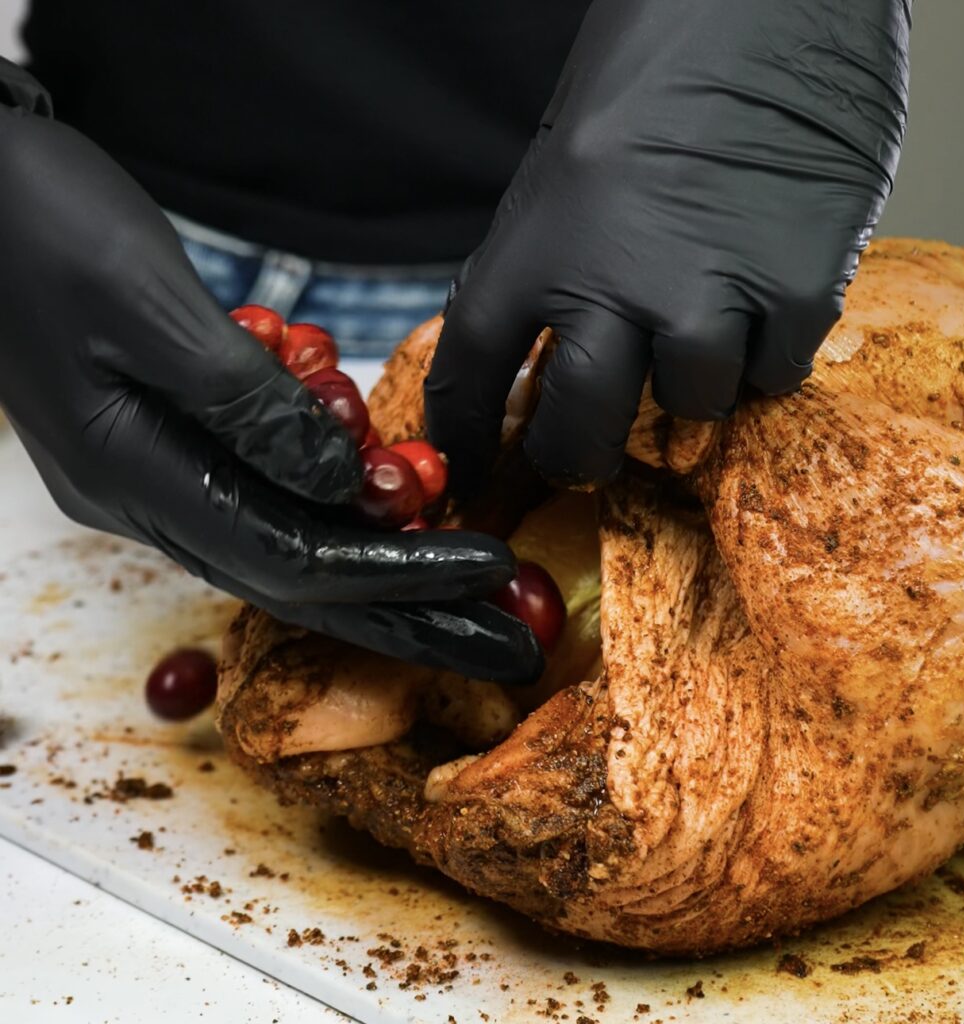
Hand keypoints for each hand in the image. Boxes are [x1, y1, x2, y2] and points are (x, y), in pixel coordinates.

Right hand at [0, 63, 541, 683]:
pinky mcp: (170, 452)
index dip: (399, 576)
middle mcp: (145, 502)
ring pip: (289, 557)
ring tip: (474, 602)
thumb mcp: (148, 306)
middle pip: (300, 588)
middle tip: (508, 647)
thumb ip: (247, 405)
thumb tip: (344, 489)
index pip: (295, 561)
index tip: (489, 574)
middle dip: (411, 619)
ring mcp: (153, 482)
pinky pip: (270, 511)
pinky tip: (398, 526)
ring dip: (387, 585)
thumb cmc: (39, 228)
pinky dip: (343, 528)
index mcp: (136, 478)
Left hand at [425, 0, 910, 488]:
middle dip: (578, 455)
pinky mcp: (797, 287)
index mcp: (539, 238)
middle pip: (581, 427)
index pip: (472, 365)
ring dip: (691, 386)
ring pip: (691, 407)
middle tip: (589, 449)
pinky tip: (761, 297)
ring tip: (702, 324)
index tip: (471, 467)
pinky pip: (771, 376)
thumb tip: (542, 353)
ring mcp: (709, 290)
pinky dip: (763, 355)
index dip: (467, 432)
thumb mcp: (567, 171)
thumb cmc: (658, 74)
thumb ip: (550, 265)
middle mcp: (614, 279)